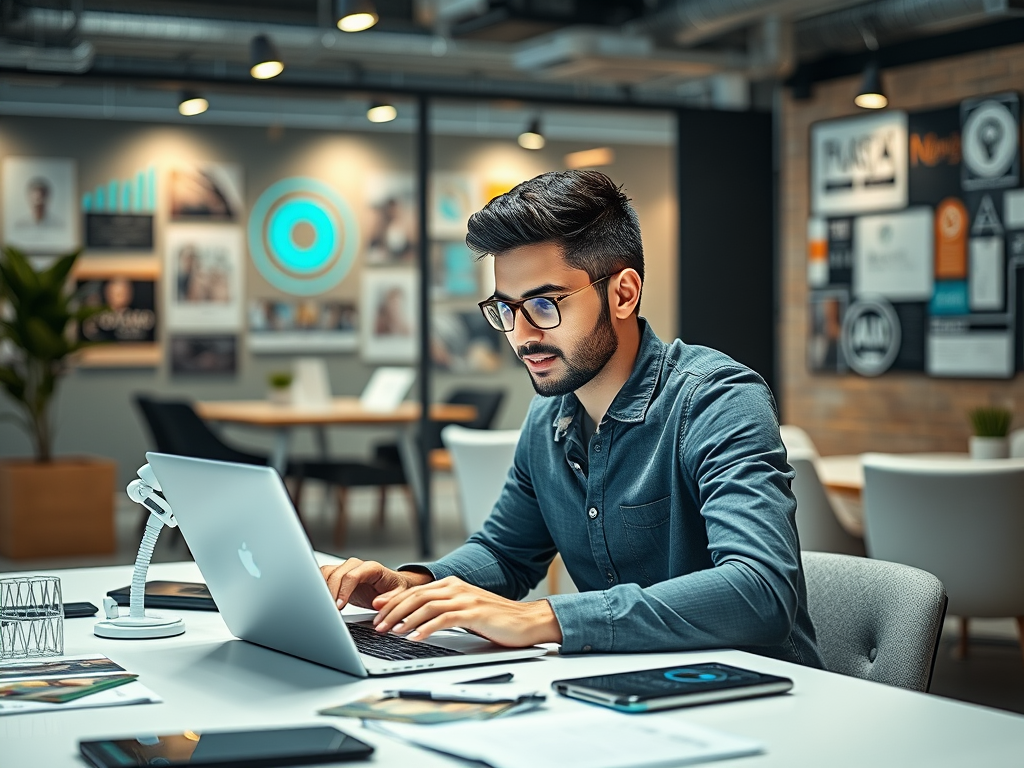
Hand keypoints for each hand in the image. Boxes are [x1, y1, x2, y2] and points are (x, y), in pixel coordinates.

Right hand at [320, 558, 432, 609]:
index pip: (352, 575)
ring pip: (326, 573)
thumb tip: (379, 603)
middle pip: (337, 574)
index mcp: (372, 568)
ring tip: (324, 607)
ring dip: (322, 589)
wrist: (390, 586)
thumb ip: (390, 599)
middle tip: (330, 610)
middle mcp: (356, 565)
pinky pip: (322, 576)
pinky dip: (318, 587)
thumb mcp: (399, 596)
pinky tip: (320, 600)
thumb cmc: (394, 590)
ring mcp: (345, 568)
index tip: (339, 606)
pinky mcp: (337, 574)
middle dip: (330, 593)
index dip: (344, 590)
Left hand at [371, 576, 562, 646]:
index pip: (416, 590)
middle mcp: (456, 587)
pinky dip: (426, 628)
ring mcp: (465, 598)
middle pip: (416, 595)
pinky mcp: (473, 612)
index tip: (376, 610)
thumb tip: (417, 621)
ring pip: (426, 605)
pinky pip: (443, 619)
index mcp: (453, 584)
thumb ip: (443, 611)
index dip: (393, 600)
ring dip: (405, 619)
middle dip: (393, 610)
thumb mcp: (465, 611)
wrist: (527, 621)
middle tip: (378, 624)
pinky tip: (415, 638)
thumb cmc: (496, 619)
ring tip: (392, 631)